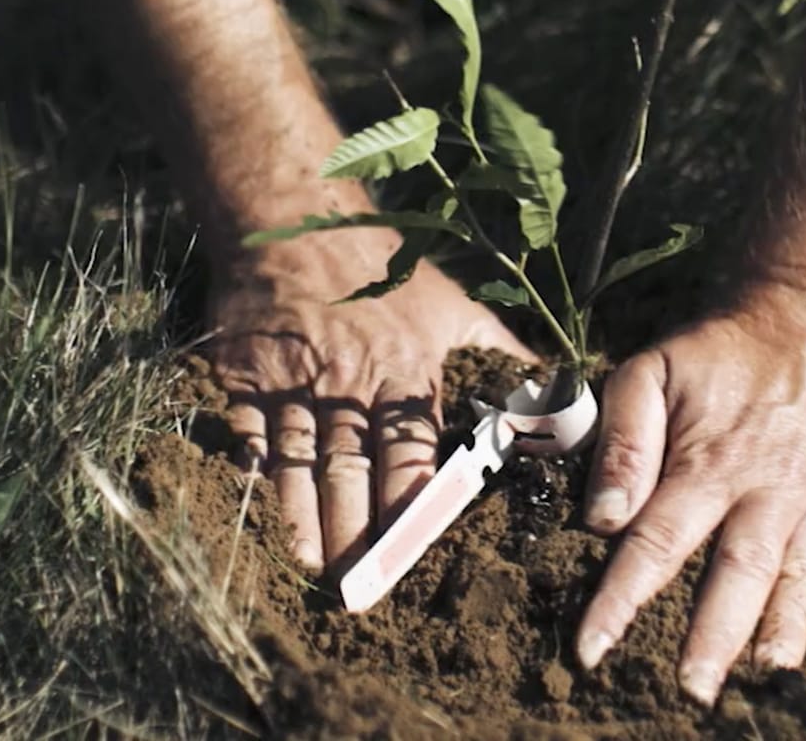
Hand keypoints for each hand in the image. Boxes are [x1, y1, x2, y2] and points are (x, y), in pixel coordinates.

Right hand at [209, 229, 535, 572]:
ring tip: (314, 565)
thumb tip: (559, 392)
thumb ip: (501, 354)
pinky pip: (247, 430)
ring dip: (305, 516)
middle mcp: (350, 380)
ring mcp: (294, 378)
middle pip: (354, 468)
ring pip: (300, 459)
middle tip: (362, 586)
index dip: (414, 507)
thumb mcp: (452, 305)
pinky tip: (253, 507)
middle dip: (358, 531)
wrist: (293, 219)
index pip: (412, 454)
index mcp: (405, 370)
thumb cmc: (381, 269)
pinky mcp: (245, 372)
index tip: (418, 554)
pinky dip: (250, 470)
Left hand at [574, 283, 805, 704]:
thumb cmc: (719, 356)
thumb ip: (625, 440)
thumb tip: (603, 517)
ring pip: (803, 584)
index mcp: (712, 461)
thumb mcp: (651, 370)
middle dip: (714, 639)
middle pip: (739, 575)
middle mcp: (771, 490)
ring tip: (767, 687)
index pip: (658, 540)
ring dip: (784, 639)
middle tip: (690, 691)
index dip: (623, 598)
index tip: (593, 649)